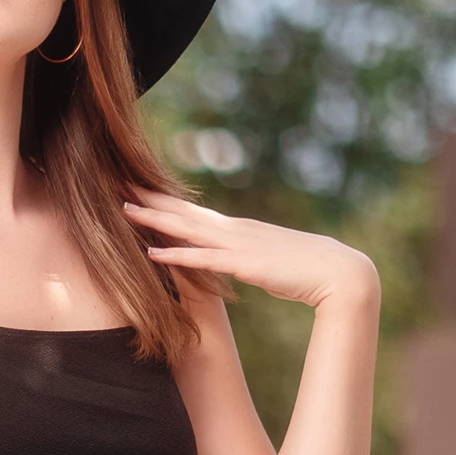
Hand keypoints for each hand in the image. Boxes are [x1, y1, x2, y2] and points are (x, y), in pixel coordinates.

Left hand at [124, 194, 378, 314]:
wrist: (339, 272)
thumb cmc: (305, 269)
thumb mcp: (266, 258)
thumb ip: (244, 255)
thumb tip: (230, 257)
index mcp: (238, 229)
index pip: (193, 211)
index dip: (162, 200)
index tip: (134, 189)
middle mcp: (235, 230)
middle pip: (183, 211)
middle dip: (149, 197)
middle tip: (116, 182)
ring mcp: (239, 245)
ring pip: (188, 229)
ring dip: (155, 220)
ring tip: (123, 209)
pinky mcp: (245, 265)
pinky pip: (204, 260)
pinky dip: (177, 256)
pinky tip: (153, 253)